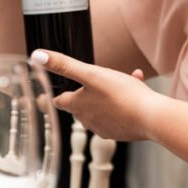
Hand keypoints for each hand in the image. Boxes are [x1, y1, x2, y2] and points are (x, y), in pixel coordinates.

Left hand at [31, 50, 161, 141]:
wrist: (150, 117)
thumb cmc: (121, 94)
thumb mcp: (91, 74)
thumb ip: (65, 65)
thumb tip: (36, 56)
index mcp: (78, 106)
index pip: (59, 101)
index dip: (55, 95)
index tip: (48, 96)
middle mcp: (88, 120)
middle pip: (80, 105)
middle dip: (86, 93)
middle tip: (95, 81)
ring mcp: (105, 128)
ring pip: (101, 108)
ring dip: (107, 96)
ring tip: (123, 81)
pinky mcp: (121, 132)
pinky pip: (118, 113)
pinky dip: (122, 102)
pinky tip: (136, 88)